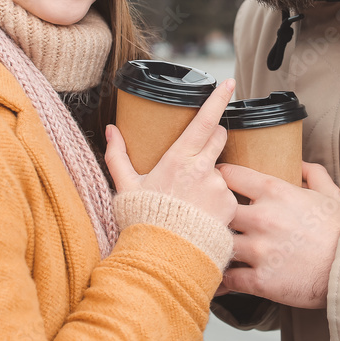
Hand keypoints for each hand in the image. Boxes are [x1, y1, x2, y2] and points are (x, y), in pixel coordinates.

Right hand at [106, 79, 237, 226]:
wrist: (164, 257)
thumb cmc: (144, 220)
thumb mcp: (126, 186)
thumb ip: (118, 156)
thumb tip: (110, 130)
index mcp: (179, 158)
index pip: (205, 120)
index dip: (219, 98)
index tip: (229, 83)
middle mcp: (203, 169)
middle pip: (219, 137)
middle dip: (212, 139)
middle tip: (195, 159)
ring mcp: (219, 187)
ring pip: (221, 169)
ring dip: (211, 177)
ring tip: (192, 201)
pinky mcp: (229, 206)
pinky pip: (227, 195)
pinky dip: (217, 200)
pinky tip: (202, 214)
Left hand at [219, 162, 339, 308]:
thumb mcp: (330, 193)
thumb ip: (312, 173)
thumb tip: (299, 163)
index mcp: (275, 192)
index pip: (230, 175)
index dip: (219, 179)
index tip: (215, 184)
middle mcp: (262, 218)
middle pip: (217, 209)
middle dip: (212, 213)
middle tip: (207, 218)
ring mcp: (259, 250)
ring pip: (218, 243)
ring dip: (214, 246)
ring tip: (209, 248)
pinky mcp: (260, 280)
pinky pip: (228, 279)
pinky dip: (221, 279)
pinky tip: (217, 277)